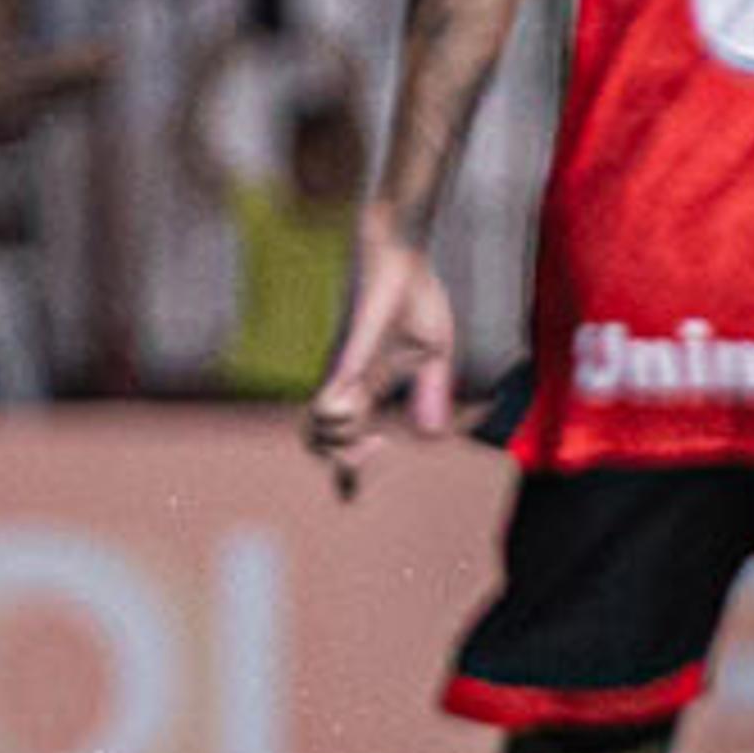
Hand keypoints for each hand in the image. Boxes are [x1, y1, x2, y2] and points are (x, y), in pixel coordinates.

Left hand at [304, 229, 458, 499]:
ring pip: (319, 428)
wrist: (400, 256)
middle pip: (320, 441)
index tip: (350, 496)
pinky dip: (341, 418)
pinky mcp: (349, 357)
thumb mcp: (434, 355)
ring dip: (344, 445)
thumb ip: (431, 395)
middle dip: (344, 464)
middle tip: (379, 449)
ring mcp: (344, 372)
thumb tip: (429, 438)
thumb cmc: (413, 297)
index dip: (345, 472)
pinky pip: (332, 401)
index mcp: (366, 386)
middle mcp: (347, 384)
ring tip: (374, 434)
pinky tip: (361, 408)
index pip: (343, 436)